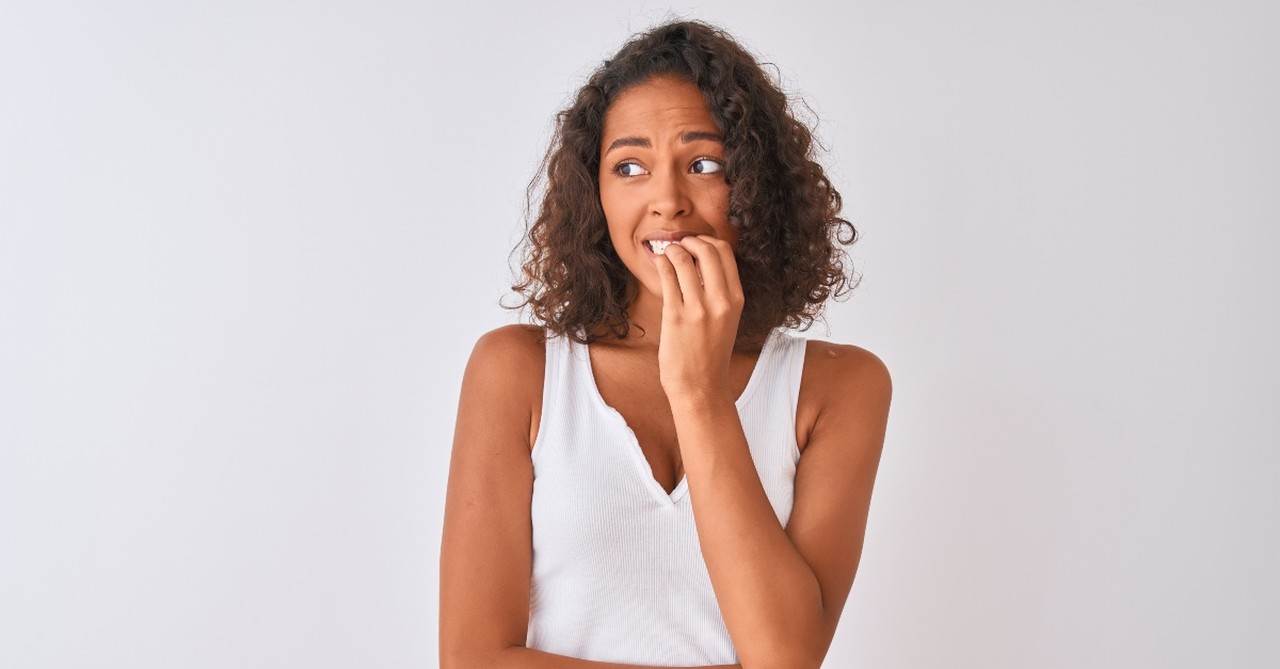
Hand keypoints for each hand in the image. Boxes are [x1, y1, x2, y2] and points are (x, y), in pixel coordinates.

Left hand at [649, 235, 744, 401]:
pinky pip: (667, 276)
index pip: (725, 252)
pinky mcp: (675, 316)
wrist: (701, 386)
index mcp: (736, 299)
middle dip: (690, 240)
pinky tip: (658, 264)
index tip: (695, 244)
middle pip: (707, 249)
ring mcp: (698, 308)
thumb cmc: (710, 353)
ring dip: (672, 250)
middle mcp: (720, 301)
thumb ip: (720, 291)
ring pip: (684, 258)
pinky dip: (661, 263)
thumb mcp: (727, 318)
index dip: (707, 241)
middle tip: (679, 245)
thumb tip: (701, 260)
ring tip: (666, 255)